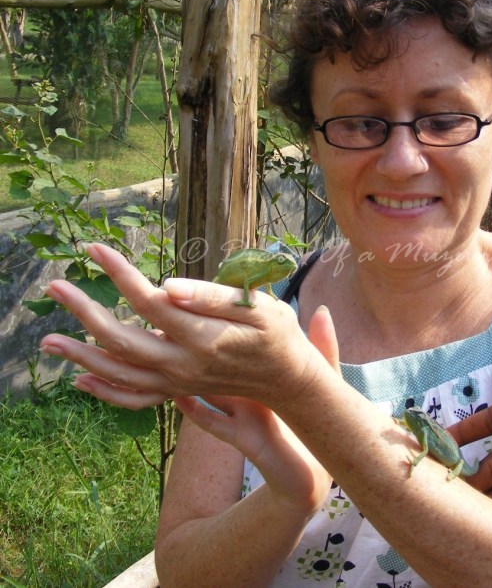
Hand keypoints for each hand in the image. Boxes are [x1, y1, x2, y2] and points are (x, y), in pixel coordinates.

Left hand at [40, 243, 336, 410]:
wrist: (286, 378)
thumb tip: (167, 287)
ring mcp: (178, 382)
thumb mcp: (258, 307)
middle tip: (54, 288)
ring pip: (119, 372)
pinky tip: (81, 380)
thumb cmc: (276, 334)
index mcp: (203, 336)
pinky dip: (104, 391)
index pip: (149, 301)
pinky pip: (134, 398)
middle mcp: (184, 364)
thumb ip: (213, 297)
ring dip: (80, 356)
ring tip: (48, 342)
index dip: (118, 274)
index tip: (94, 250)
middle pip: (122, 339)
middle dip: (84, 312)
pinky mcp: (178, 390)